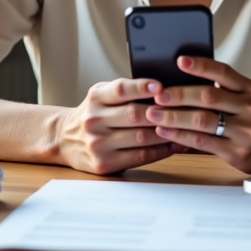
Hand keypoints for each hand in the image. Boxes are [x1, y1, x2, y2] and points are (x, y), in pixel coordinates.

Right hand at [55, 78, 176, 174]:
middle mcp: (94, 120)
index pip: (120, 89)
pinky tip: (175, 144)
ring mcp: (98, 144)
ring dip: (167, 133)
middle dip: (162, 112)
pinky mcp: (104, 164)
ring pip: (141, 137)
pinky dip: (162, 151)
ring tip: (186, 127)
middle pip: (134, 115)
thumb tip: (164, 89)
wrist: (64, 139)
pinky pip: (140, 156)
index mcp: (96, 97)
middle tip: (184, 109)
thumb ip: (126, 91)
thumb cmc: (94, 113)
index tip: (159, 86)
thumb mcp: (101, 95)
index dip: (141, 87)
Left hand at [146, 56, 250, 173]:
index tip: (179, 60)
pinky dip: (180, 136)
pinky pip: (203, 142)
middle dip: (179, 94)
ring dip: (174, 117)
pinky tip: (165, 132)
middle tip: (157, 94)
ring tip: (153, 114)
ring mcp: (246, 131)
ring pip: (204, 121)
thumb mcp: (243, 97)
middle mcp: (250, 107)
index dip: (201, 65)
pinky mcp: (238, 153)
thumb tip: (176, 79)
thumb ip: (219, 89)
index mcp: (249, 88)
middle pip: (209, 97)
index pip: (224, 72)